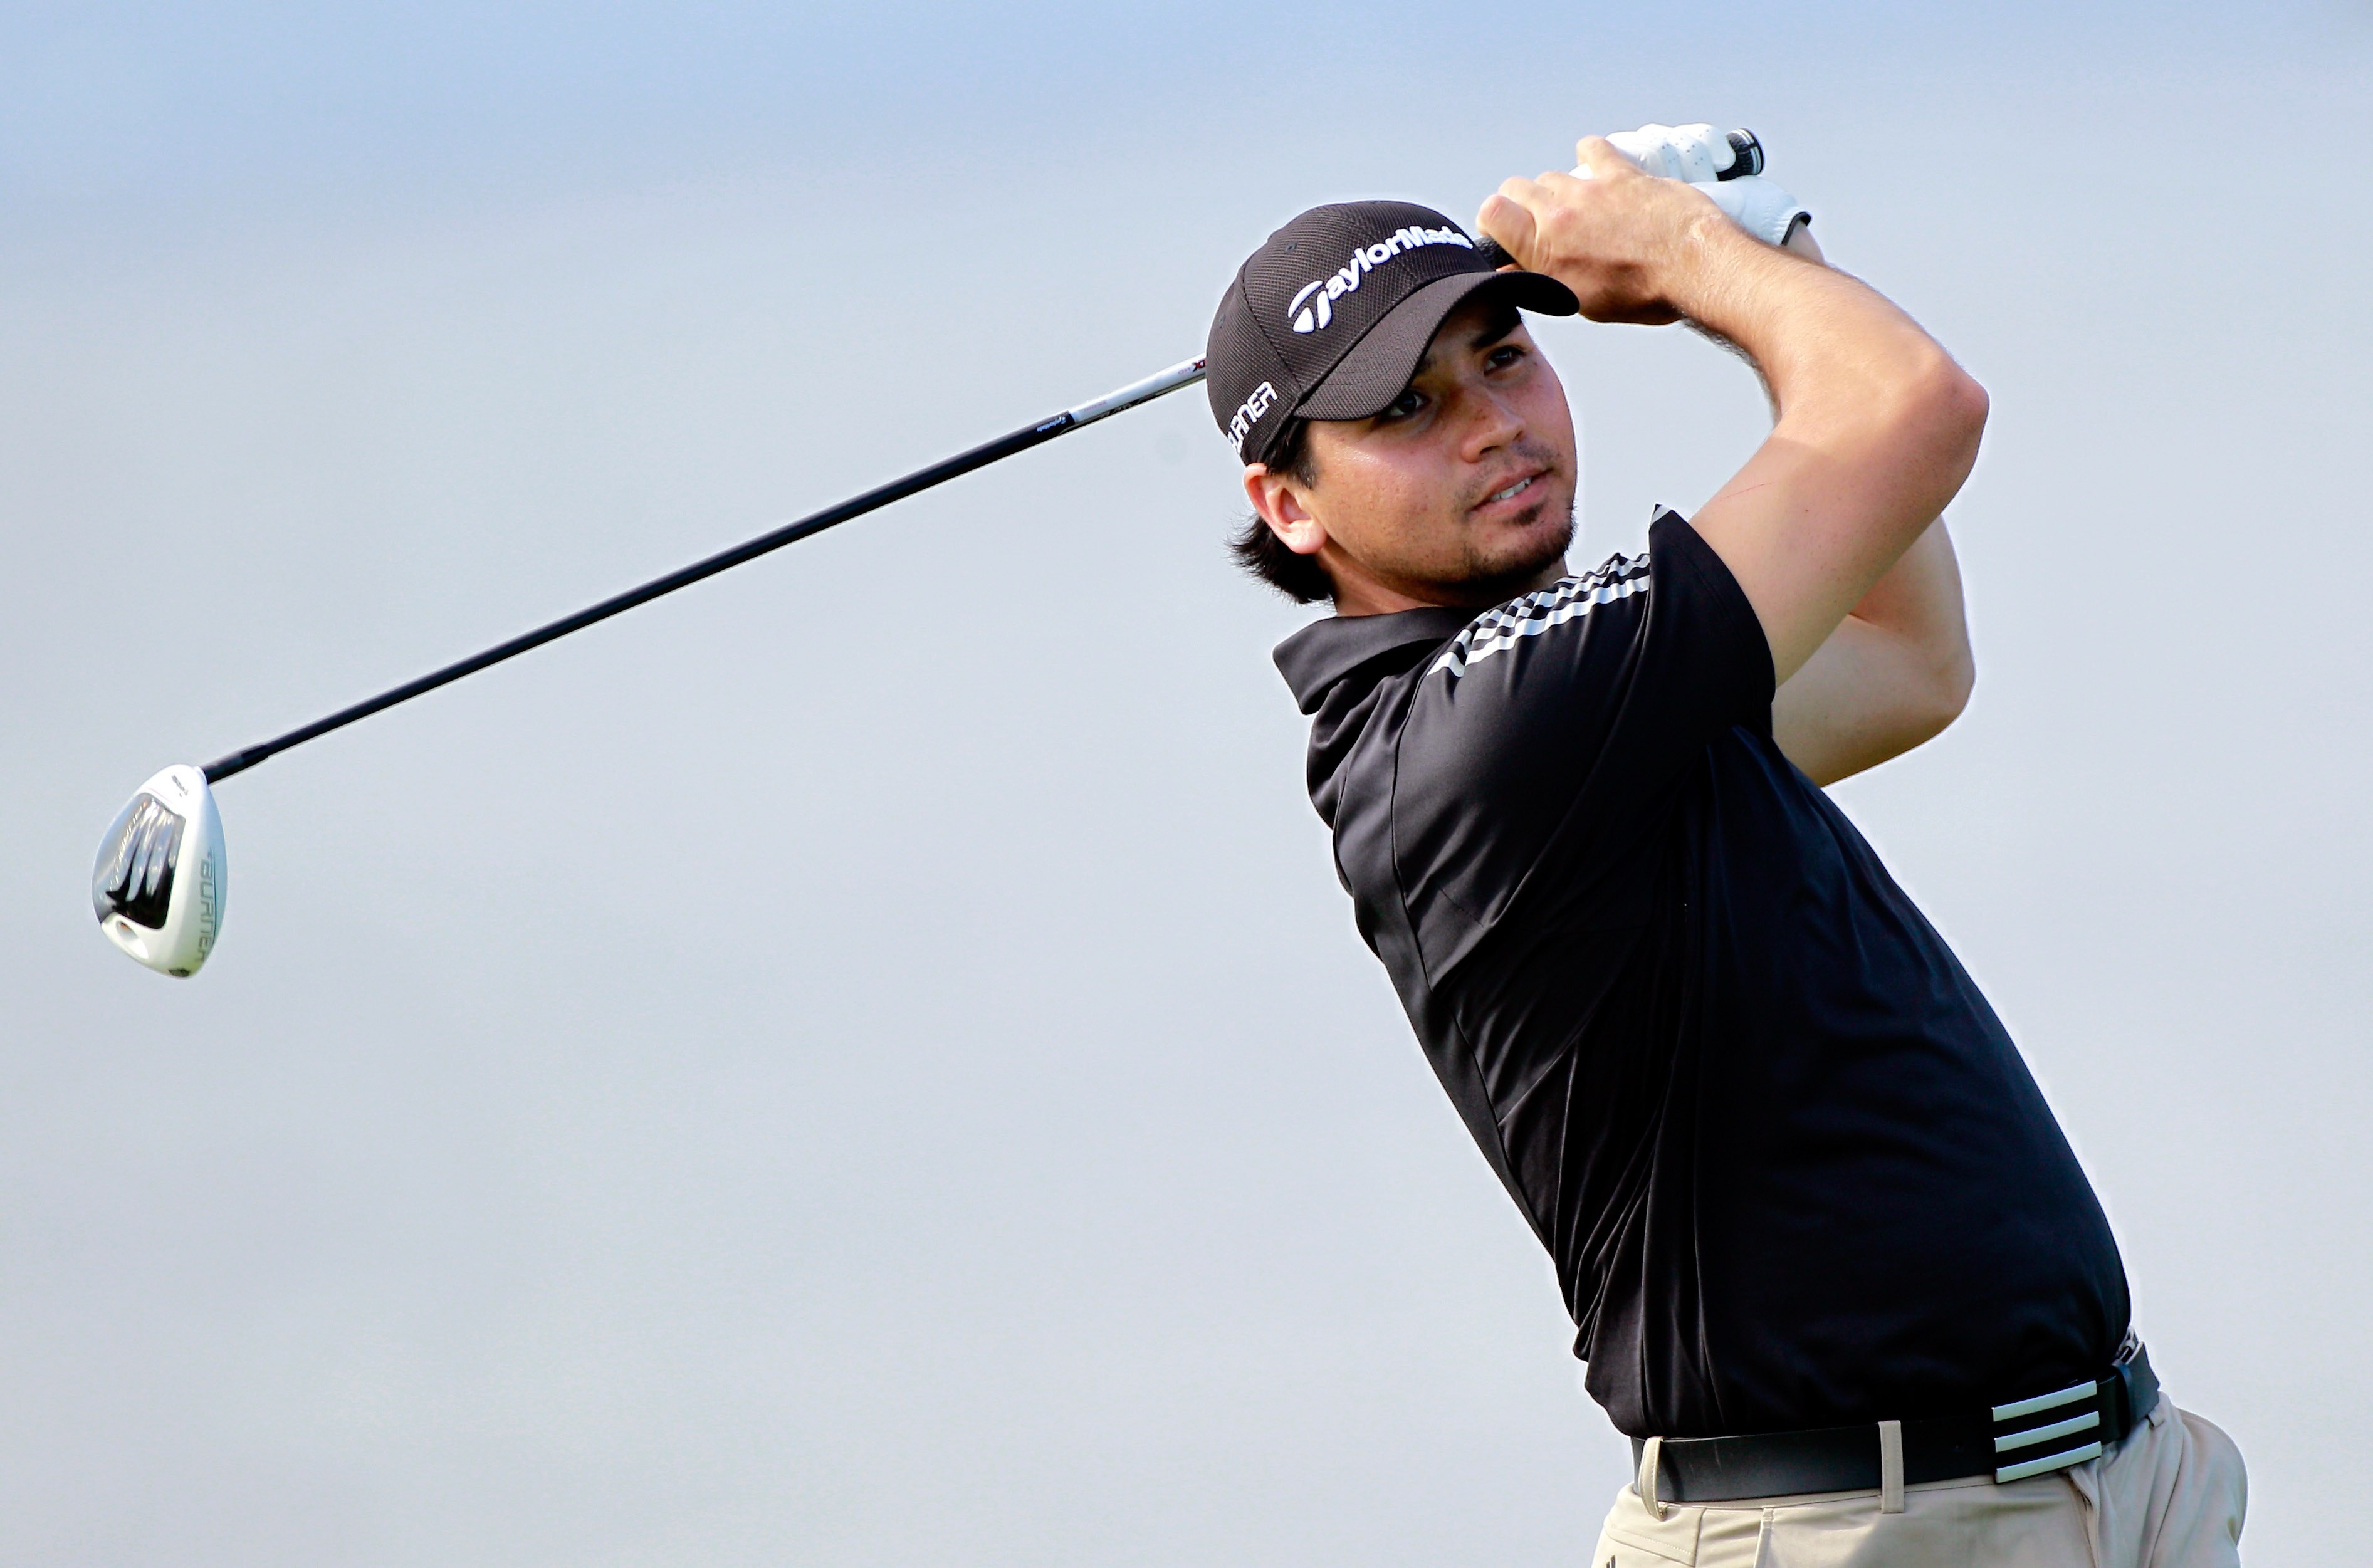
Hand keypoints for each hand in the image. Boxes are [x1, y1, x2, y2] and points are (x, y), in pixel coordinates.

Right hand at [1476, 137, 1729, 323]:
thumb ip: (1541, 279)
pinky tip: (1594, 166)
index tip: (1502, 230)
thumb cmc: (1642, 292)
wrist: (1692, 266)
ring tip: (1577, 208)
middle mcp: (1559, 212)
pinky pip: (1592, 149)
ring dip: (1558, 189)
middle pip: (1517, 187)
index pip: (1492, 212)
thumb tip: (1514, 272)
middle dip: (1521, 203)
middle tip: (1538, 221)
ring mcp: (1589, 189)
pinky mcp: (1620, 173)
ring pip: (1553, 175)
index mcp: (1543, 248)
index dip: (1492, 220)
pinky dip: (1588, 155)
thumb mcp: (1579, 301)